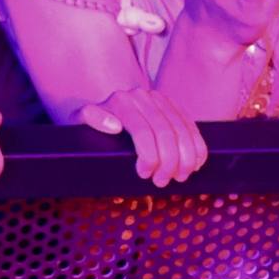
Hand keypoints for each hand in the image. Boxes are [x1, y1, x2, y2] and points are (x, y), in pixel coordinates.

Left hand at [77, 85, 208, 186]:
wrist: (102, 110)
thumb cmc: (92, 124)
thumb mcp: (82, 121)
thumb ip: (91, 118)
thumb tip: (113, 126)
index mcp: (121, 101)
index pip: (142, 132)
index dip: (149, 157)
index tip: (145, 175)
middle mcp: (142, 96)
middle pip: (166, 132)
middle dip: (169, 162)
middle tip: (163, 181)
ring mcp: (159, 99)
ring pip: (182, 130)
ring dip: (186, 158)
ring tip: (179, 177)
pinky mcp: (173, 105)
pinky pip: (191, 126)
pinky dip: (197, 147)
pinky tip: (195, 164)